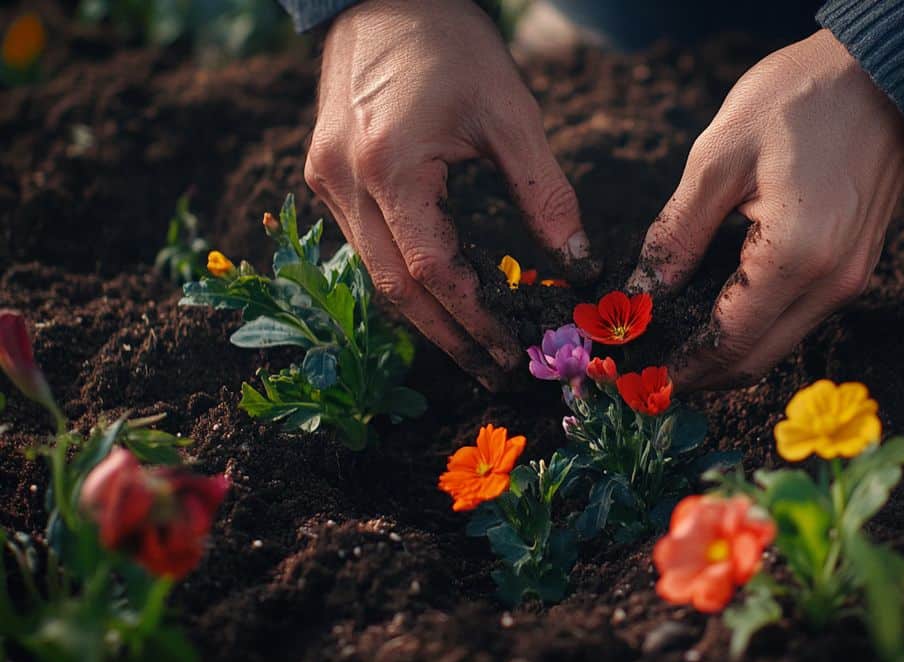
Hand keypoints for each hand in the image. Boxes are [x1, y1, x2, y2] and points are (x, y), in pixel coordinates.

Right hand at [305, 0, 596, 389]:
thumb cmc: (453, 46)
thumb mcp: (511, 116)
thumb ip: (546, 194)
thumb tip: (578, 264)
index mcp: (390, 166)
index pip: (432, 272)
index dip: (474, 320)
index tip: (511, 353)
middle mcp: (344, 182)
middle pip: (394, 289)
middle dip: (447, 338)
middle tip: (492, 371)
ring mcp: (325, 181)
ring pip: (373, 273)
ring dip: (424, 314)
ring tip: (473, 345)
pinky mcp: (324, 175)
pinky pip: (363, 244)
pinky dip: (403, 277)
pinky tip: (440, 294)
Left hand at [628, 29, 903, 390]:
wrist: (886, 74)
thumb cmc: (801, 100)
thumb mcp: (719, 157)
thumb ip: (679, 232)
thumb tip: (645, 290)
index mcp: (794, 257)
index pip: (729, 343)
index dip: (683, 367)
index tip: (642, 376)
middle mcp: (831, 284)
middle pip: (758, 360)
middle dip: (704, 376)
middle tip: (655, 377)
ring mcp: (851, 279)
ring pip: (780, 344)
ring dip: (730, 356)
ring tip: (678, 349)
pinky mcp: (856, 267)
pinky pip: (799, 317)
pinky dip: (757, 329)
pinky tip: (720, 317)